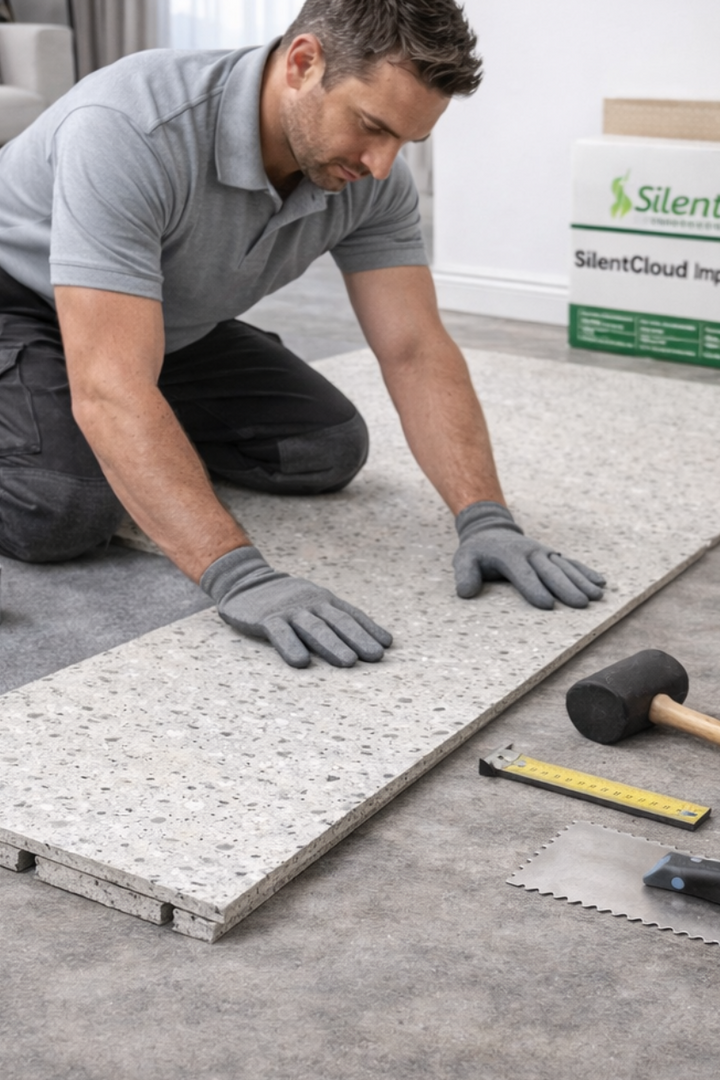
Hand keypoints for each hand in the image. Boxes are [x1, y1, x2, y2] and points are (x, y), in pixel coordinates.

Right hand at [201, 546, 391, 668]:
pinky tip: (301, 663)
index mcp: (323, 600)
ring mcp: (289, 610)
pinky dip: (291, 647)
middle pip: (338, 622)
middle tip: (376, 657)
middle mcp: (310, 603)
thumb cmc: (286, 599)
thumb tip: (359, 637)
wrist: (244, 581)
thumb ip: (332, 617)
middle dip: (358, 639)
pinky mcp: (266, 618)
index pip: (350, 615)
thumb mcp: (312, 602)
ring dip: (333, 645)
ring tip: (349, 662)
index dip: (368, 629)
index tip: (386, 645)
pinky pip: (280, 634)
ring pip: (314, 629)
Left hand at [453, 501, 605, 609]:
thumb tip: (465, 593)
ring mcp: (544, 553)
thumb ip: (464, 575)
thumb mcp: (463, 559)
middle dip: (566, 588)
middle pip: (550, 572)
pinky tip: (600, 582)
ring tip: (596, 596)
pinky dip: (586, 572)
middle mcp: (531, 553)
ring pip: (565, 567)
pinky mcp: (552, 555)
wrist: (490, 529)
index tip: (548, 605)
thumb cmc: (476, 551)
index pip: (523, 575)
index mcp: (510, 556)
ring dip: (581, 581)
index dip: (535, 589)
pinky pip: (571, 563)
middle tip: (581, 604)